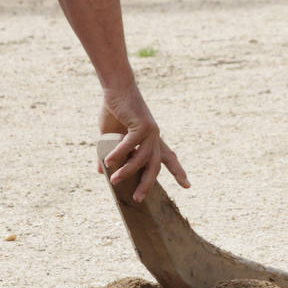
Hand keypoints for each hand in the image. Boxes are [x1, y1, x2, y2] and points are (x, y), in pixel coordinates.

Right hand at [99, 87, 189, 202]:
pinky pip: (131, 145)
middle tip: (139, 198)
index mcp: (150, 139)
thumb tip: (101, 172)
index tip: (187, 186)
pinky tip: (108, 162)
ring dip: (128, 171)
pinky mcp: (142, 125)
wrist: (116, 88)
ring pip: (142, 158)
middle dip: (148, 183)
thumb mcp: (109, 137)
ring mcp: (150, 131)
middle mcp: (154, 137)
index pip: (167, 158)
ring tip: (114, 180)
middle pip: (156, 165)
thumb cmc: (114, 110)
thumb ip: (108, 154)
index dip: (177, 171)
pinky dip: (119, 154)